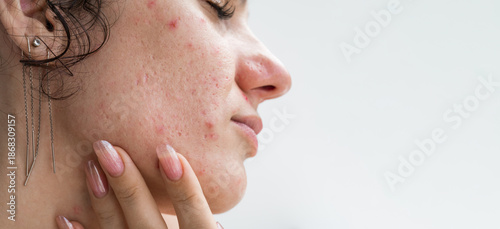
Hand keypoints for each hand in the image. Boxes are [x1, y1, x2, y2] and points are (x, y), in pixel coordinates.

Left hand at [55, 140, 223, 228]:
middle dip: (128, 184)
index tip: (167, 151)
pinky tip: (65, 217)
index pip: (194, 216)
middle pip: (147, 222)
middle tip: (110, 149)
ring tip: (90, 168)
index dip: (183, 186)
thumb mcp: (197, 226)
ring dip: (103, 203)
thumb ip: (194, 211)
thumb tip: (176, 160)